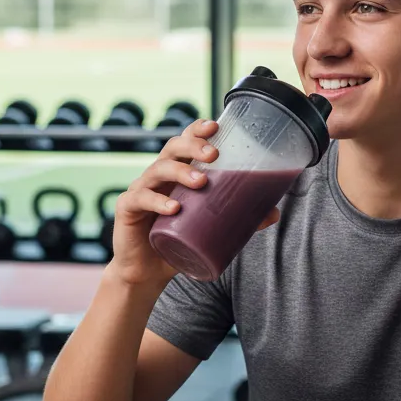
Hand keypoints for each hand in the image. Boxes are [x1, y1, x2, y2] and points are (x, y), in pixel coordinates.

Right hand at [108, 119, 279, 284]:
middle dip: (193, 145)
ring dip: (180, 171)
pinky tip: (173, 208)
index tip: (215, 126)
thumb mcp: (209, 229)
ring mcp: (141, 191)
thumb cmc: (178, 244)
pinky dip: (157, 201)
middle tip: (214, 154)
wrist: (146, 273)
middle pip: (171, 148)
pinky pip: (140, 199)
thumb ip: (238, 219)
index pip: (184, 143)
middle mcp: (158, 177)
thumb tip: (273, 212)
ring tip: (201, 181)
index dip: (196, 130)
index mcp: (176, 174)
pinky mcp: (127, 210)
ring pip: (157, 170)